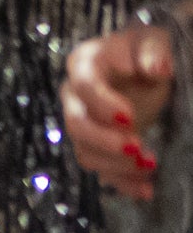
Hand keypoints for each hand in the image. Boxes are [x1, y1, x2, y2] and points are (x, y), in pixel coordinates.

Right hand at [64, 17, 176, 201]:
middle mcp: (75, 96)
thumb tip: (158, 68)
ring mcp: (84, 123)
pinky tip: (146, 189)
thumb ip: (153, 52)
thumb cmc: (146, 52)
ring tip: (150, 165)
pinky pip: (100, 170)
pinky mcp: (98, 145)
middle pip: (75, 123)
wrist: (145, 68)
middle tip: (137, 148)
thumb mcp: (153, 43)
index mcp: (85, 64)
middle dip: (104, 141)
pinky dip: (122, 183)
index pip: (83, 85)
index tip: (129, 118)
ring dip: (115, 165)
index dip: (102, 104)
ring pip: (85, 151)